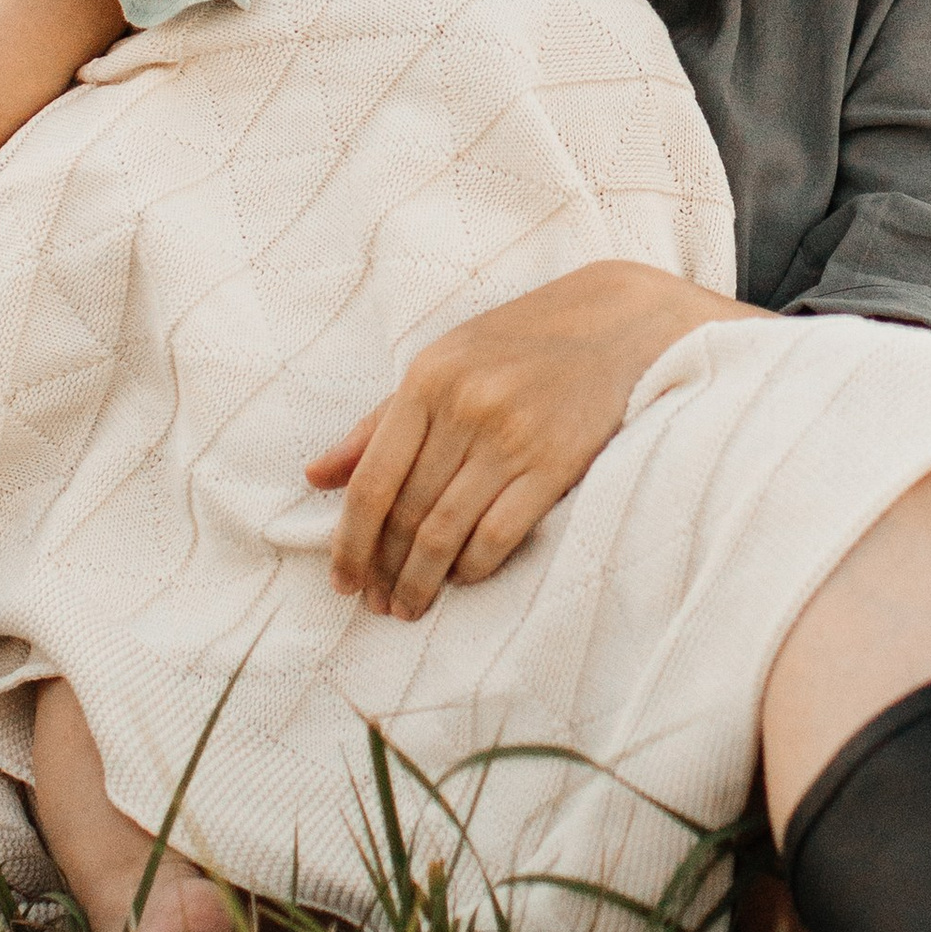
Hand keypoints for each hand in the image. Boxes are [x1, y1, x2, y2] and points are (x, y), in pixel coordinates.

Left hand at [308, 261, 750, 619]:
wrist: (615, 325)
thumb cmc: (517, 347)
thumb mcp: (441, 364)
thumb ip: (378, 423)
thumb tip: (315, 476)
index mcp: (427, 380)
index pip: (372, 480)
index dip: (349, 541)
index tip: (341, 580)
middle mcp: (465, 407)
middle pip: (406, 512)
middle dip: (382, 568)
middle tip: (373, 603)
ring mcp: (513, 437)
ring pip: (446, 532)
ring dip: (420, 580)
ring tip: (407, 605)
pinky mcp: (556, 463)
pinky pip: (499, 535)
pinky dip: (473, 568)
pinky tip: (461, 580)